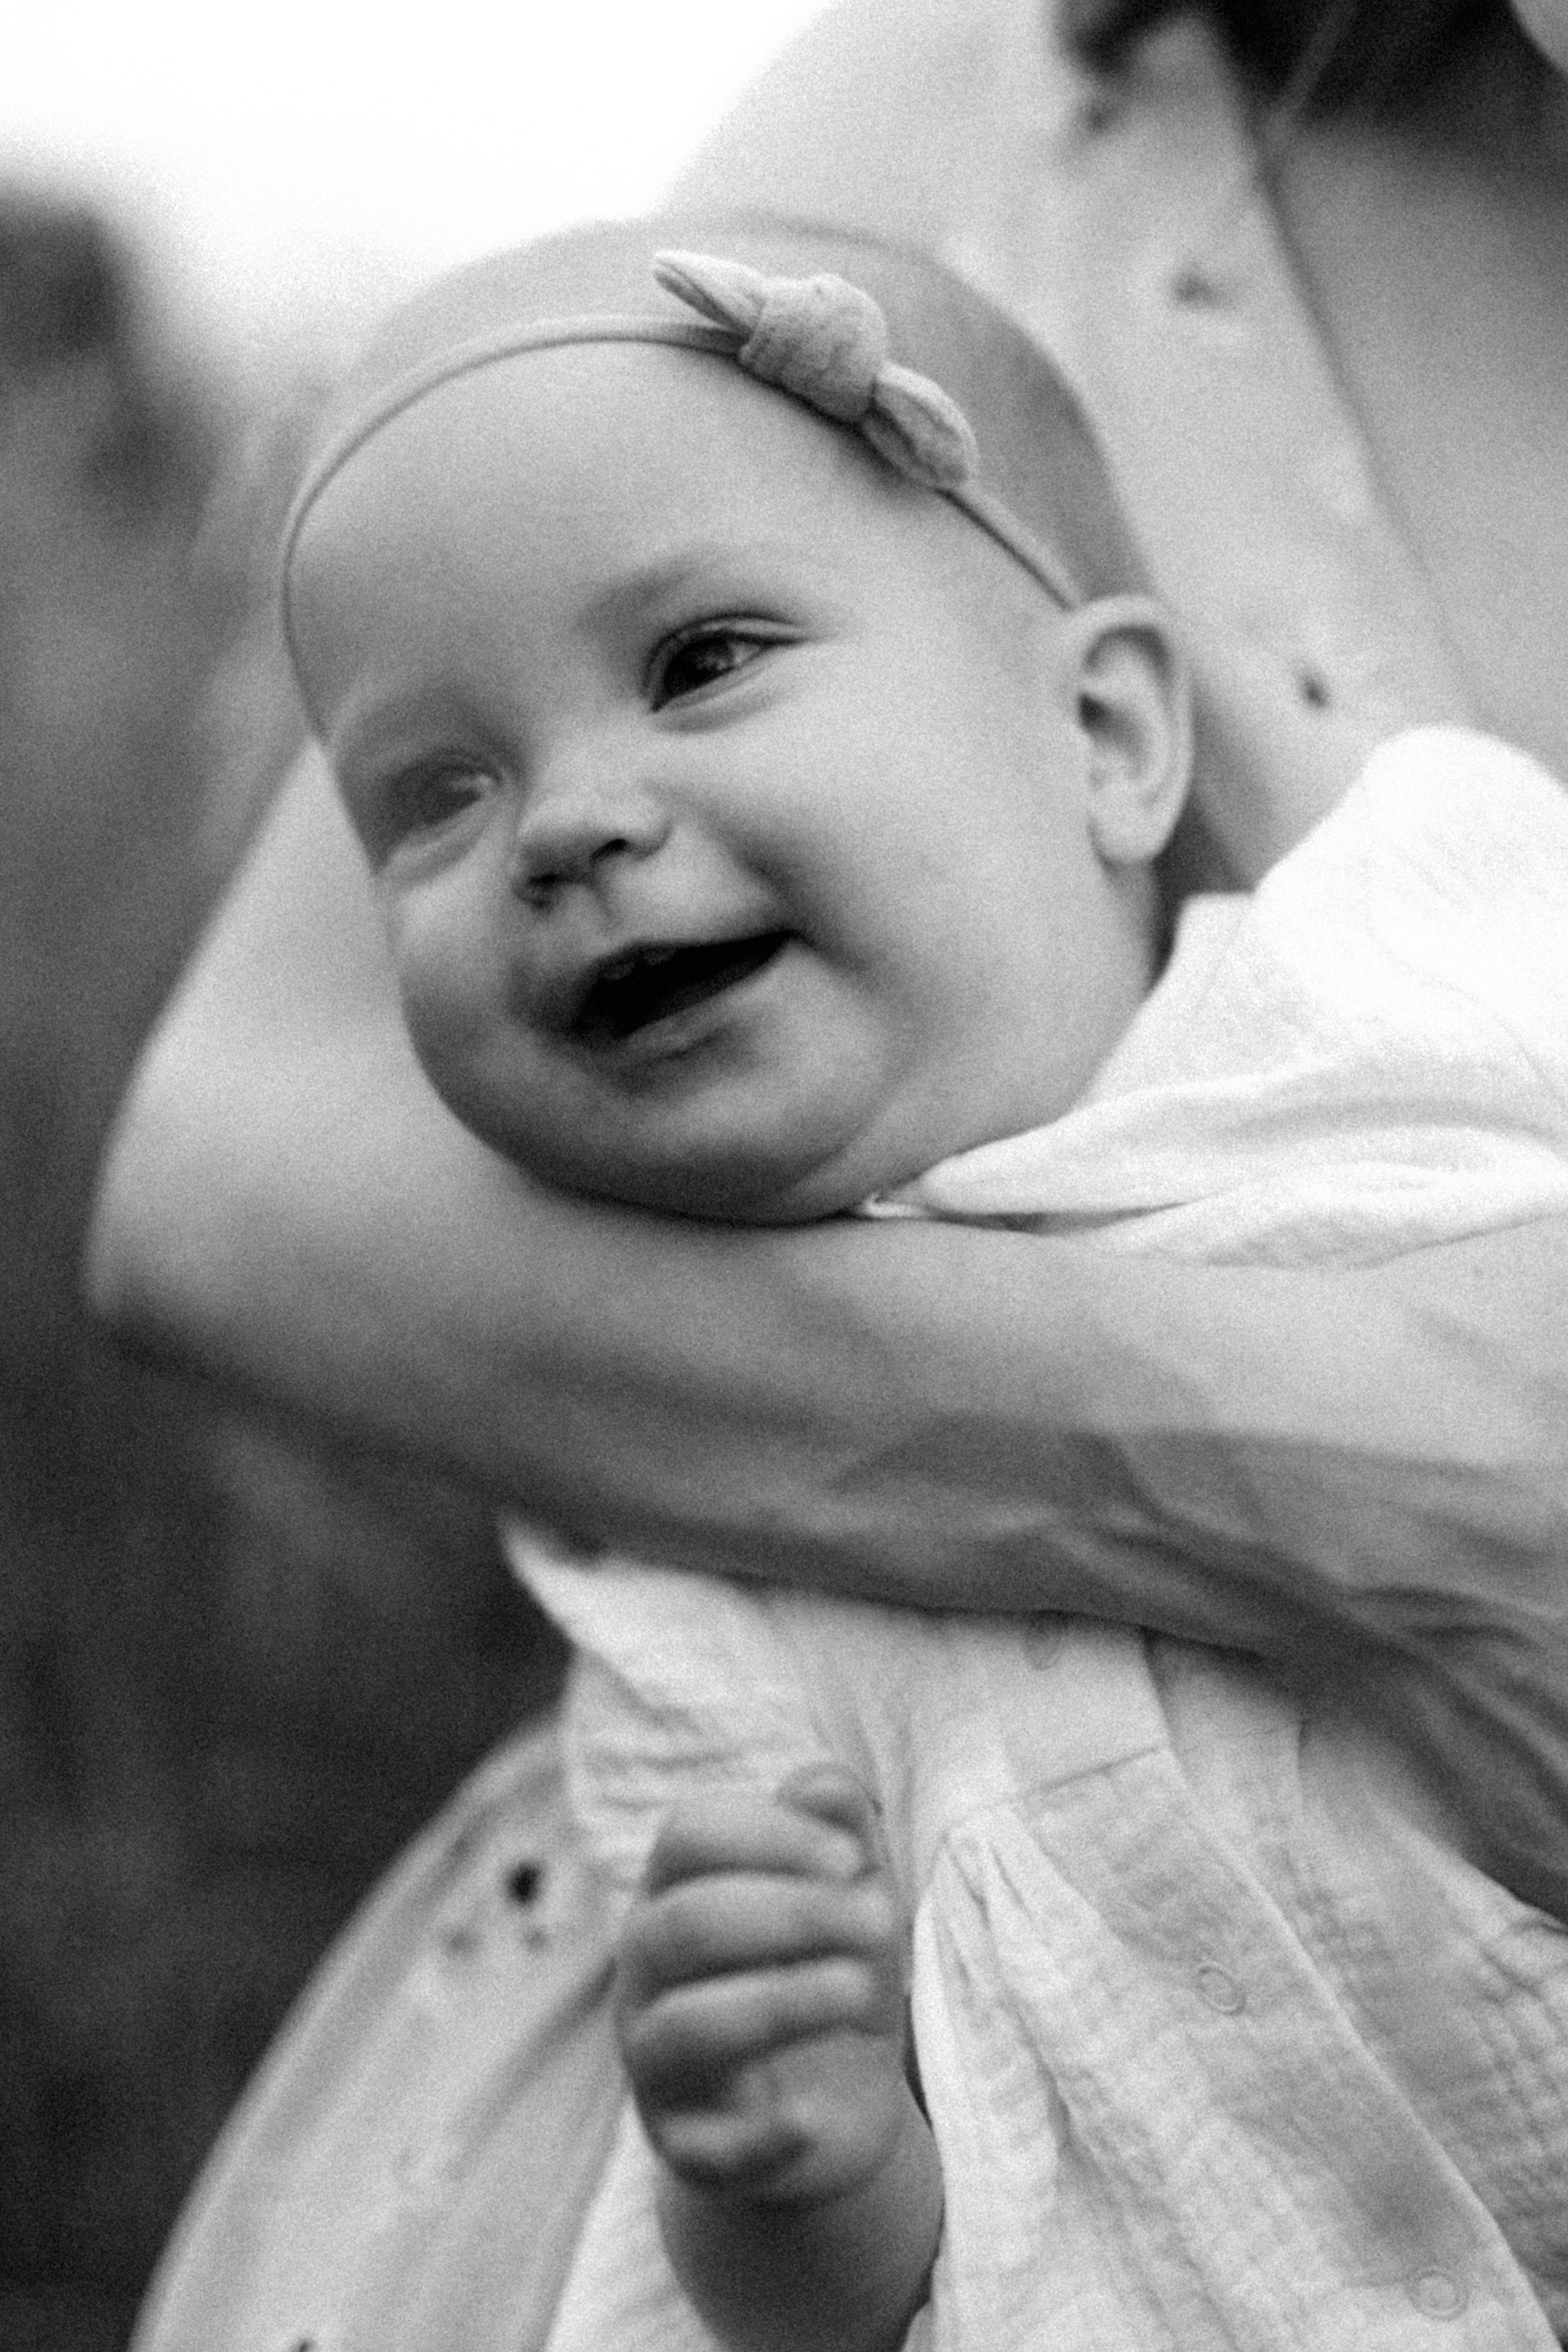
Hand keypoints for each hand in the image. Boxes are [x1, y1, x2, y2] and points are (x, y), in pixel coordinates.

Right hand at [615, 1764, 910, 2204]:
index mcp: (676, 1887)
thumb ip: (840, 1831)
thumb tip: (824, 1785)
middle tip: (883, 1920)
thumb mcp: (848, 1895)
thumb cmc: (829, 1966)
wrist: (831, 2106)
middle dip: (791, 1915)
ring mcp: (654, 2060)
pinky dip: (756, 2136)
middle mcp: (646, 1968)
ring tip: (864, 1991)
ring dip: (780, 2003)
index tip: (853, 1858)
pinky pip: (700, 2148)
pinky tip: (812, 2120)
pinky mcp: (683, 2146)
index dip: (769, 1835)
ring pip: (686, 2027)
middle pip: (687, 1923)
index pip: (689, 1835)